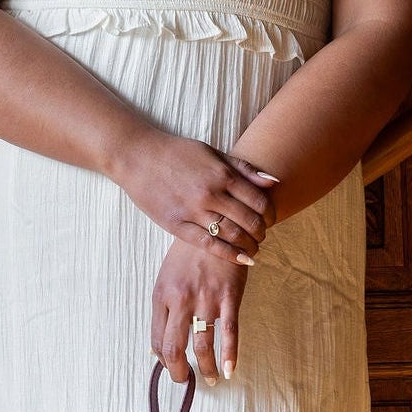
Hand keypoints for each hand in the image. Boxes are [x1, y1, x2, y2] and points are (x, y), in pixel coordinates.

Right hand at [110, 127, 278, 266]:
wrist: (137, 157)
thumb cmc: (176, 153)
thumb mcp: (212, 153)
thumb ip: (243, 167)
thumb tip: (274, 182)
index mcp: (222, 174)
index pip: (260, 201)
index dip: (271, 214)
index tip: (271, 219)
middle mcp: (210, 194)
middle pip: (249, 221)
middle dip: (262, 232)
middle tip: (262, 235)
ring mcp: (193, 211)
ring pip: (232, 234)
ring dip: (249, 245)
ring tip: (253, 248)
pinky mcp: (176, 224)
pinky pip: (208, 244)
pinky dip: (229, 253)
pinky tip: (241, 258)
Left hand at [150, 237, 243, 384]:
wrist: (218, 226)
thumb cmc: (189, 255)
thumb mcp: (167, 277)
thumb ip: (163, 309)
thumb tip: (158, 346)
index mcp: (161, 295)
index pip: (157, 339)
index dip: (164, 360)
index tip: (172, 367)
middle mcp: (180, 300)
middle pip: (175, 347)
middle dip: (180, 372)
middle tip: (186, 381)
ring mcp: (206, 299)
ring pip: (202, 345)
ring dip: (206, 368)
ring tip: (211, 379)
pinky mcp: (229, 297)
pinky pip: (229, 332)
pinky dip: (230, 355)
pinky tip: (230, 370)